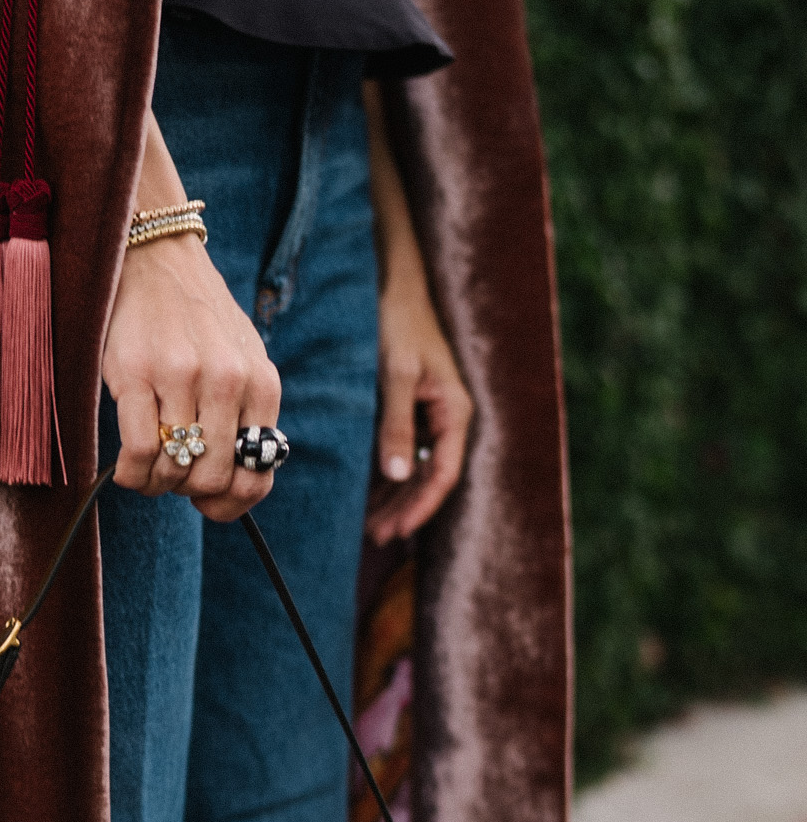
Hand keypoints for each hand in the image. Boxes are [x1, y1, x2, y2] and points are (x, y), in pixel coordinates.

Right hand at [102, 115, 280, 523]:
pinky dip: (131, 474)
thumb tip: (231, 487)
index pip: (258, 474)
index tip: (207, 501)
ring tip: (148, 467)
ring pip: (175, 472)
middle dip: (188, 492)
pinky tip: (127, 465)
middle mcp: (229, 380)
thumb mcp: (242, 361)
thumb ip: (246, 416)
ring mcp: (183, 377)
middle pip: (213, 480)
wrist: (158, 258)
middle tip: (172, 474)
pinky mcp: (136, 374)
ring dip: (156, 484)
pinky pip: (139, 454)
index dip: (230, 503)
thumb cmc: (199, 322)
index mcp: (262, 383)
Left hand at [363, 81, 472, 544]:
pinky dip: (389, 474)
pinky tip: (368, 492)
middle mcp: (447, 417)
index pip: (443, 473)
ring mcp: (431, 414)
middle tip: (375, 537)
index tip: (395, 531)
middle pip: (431, 477)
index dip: (421, 506)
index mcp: (454, 412)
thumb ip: (396, 426)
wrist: (396, 285)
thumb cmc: (399, 326)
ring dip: (396, 496)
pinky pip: (406, 451)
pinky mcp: (413, 407)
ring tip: (370, 525)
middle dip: (405, 508)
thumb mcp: (396, 376)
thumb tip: (398, 474)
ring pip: (418, 468)